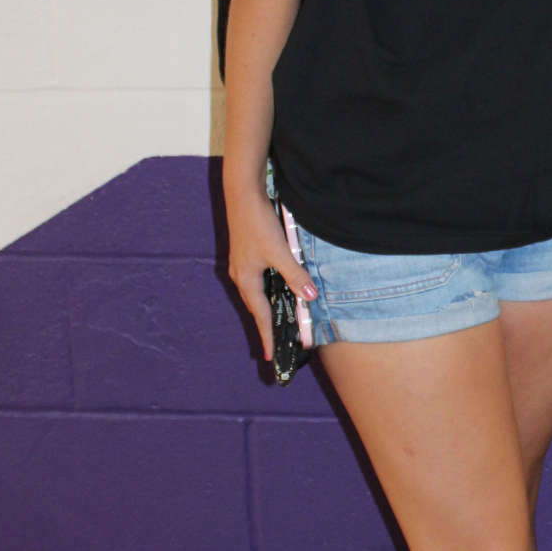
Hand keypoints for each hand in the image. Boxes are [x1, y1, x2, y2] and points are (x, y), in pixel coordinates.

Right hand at [224, 183, 315, 362]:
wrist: (242, 194)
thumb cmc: (257, 223)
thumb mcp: (279, 251)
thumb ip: (295, 275)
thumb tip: (310, 298)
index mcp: (246, 280)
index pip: (261, 315)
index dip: (268, 335)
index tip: (270, 355)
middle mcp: (241, 276)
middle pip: (257, 307)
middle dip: (267, 326)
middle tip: (277, 344)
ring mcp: (243, 265)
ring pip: (258, 294)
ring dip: (268, 309)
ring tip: (278, 323)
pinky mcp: (247, 255)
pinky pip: (258, 282)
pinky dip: (268, 292)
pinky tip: (277, 291)